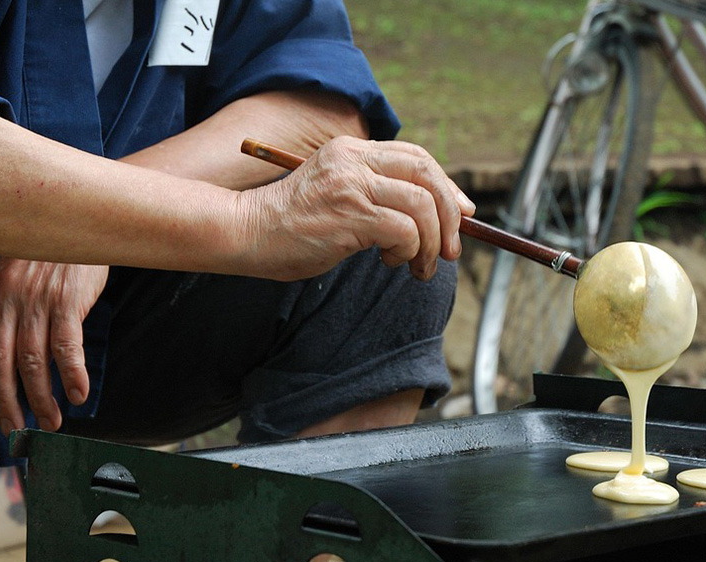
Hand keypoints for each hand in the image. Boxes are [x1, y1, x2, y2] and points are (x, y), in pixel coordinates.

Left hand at [0, 259, 108, 435]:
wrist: (78, 217)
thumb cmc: (48, 251)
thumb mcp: (12, 272)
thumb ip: (3, 305)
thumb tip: (2, 350)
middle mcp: (7, 301)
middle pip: (0, 363)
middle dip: (6, 402)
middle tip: (15, 429)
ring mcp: (37, 301)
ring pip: (33, 361)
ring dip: (41, 397)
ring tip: (52, 421)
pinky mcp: (67, 301)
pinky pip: (67, 346)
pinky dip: (72, 374)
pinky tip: (78, 395)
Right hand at [241, 136, 475, 280]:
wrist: (245, 232)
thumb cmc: (287, 225)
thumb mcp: (333, 194)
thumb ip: (370, 194)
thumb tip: (426, 217)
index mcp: (350, 150)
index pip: (416, 158)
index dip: (446, 186)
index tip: (460, 214)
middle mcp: (353, 160)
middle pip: (428, 174)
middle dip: (451, 213)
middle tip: (450, 248)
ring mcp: (351, 185)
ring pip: (422, 204)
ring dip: (430, 242)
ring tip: (418, 267)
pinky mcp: (350, 214)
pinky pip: (404, 229)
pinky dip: (410, 251)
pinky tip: (392, 263)